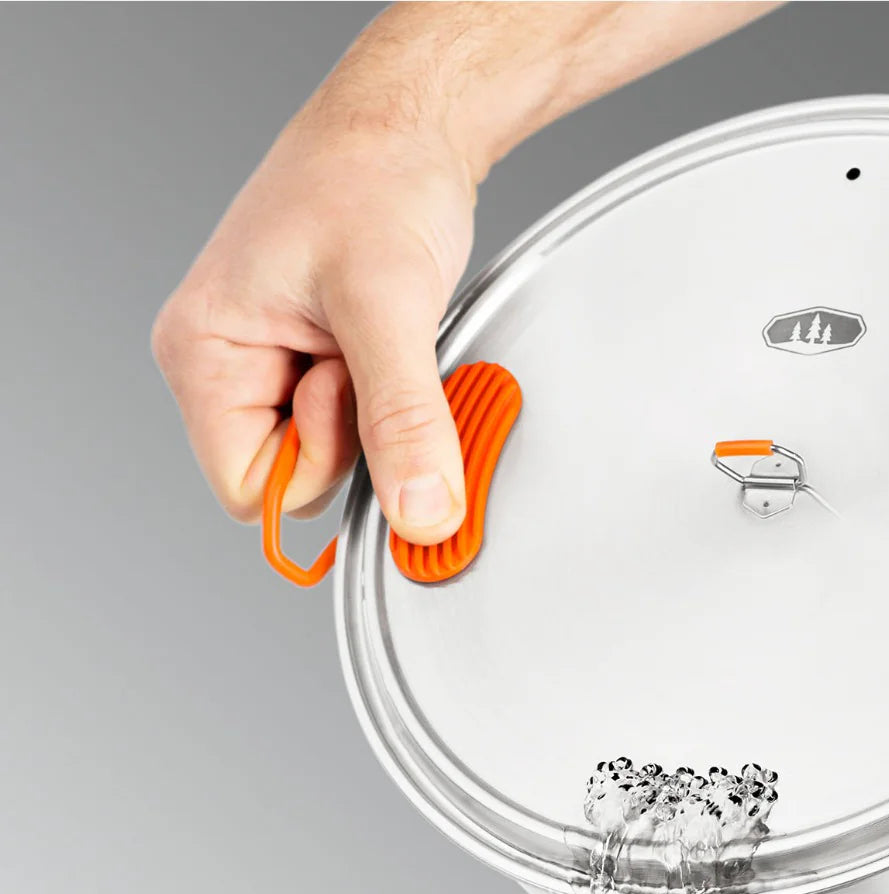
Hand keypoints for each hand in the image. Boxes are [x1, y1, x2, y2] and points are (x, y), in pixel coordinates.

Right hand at [153, 2, 775, 547]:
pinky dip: (401, 389)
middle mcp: (233, 363)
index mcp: (205, 354)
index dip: (319, 465)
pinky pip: (370, 413)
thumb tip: (421, 514)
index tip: (357, 400)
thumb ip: (402, 421)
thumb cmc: (374, 178)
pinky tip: (404, 334)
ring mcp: (281, 361)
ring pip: (345, 446)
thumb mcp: (388, 307)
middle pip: (303, 474)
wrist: (415, 122)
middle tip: (378, 349)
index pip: (250, 491)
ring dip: (385, 405)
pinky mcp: (327, 354)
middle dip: (357, 429)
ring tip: (392, 329)